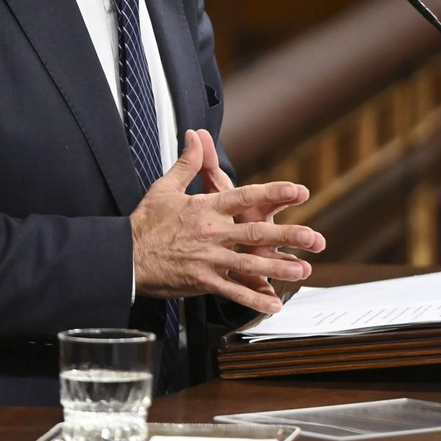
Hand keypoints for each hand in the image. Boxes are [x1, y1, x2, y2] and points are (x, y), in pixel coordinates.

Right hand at [130, 130, 324, 312]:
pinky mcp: (201, 281)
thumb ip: (188, 163)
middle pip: (255, 232)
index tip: (299, 191)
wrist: (126, 256)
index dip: (274, 193)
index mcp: (205, 208)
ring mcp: (208, 259)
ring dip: (278, 268)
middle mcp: (211, 232)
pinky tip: (272, 304)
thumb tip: (195, 136)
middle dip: (287, 236)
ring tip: (302, 270)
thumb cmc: (145, 222)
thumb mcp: (165, 187)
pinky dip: (253, 298)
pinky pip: (232, 291)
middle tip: (314, 238)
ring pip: (249, 263)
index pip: (245, 196)